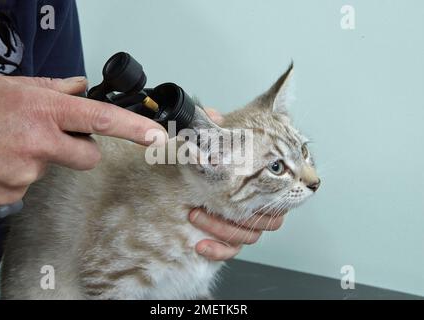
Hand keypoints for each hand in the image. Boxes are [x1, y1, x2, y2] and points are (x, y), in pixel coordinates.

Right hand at [0, 75, 165, 209]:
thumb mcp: (6, 88)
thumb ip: (50, 89)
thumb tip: (80, 86)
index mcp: (41, 110)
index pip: (99, 119)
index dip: (132, 128)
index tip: (155, 135)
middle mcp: (38, 143)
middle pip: (88, 157)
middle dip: (79, 150)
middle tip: (51, 139)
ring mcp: (26, 173)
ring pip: (52, 170)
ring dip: (38, 160)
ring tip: (6, 146)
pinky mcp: (12, 195)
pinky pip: (28, 186)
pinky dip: (17, 175)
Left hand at [189, 108, 285, 259]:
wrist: (192, 171)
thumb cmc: (208, 157)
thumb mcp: (211, 140)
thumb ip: (216, 127)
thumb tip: (212, 115)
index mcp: (266, 181)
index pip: (285, 194)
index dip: (283, 193)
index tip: (267, 188)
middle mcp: (261, 204)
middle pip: (271, 220)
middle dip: (245, 212)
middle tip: (216, 200)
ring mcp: (246, 224)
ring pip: (250, 236)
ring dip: (221, 227)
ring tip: (195, 213)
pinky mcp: (229, 239)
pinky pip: (231, 252)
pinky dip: (217, 249)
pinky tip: (201, 244)